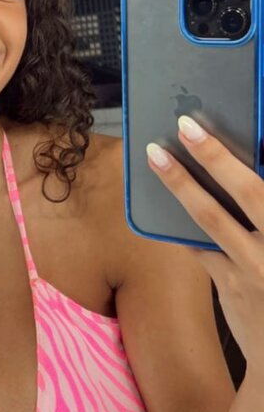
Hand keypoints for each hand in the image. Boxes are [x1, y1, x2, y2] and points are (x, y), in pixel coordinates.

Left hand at [146, 116, 263, 377]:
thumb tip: (246, 174)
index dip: (240, 159)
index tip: (223, 125)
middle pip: (250, 192)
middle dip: (217, 156)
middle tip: (187, 125)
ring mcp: (257, 268)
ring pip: (212, 218)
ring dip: (182, 184)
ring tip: (157, 155)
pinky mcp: (230, 286)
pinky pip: (197, 246)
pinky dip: (178, 223)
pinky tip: (159, 202)